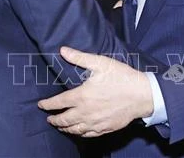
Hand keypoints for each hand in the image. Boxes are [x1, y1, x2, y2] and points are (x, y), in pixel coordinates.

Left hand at [37, 46, 152, 136]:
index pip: (58, 102)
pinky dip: (78, 133)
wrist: (142, 95)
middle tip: (49, 117)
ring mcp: (95, 122)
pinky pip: (87, 134)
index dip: (47, 104)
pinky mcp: (105, 128)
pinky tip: (78, 131)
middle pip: (64, 119)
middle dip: (54, 119)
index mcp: (82, 96)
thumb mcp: (101, 63)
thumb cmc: (121, 77)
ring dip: (64, 127)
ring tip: (59, 125)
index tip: (41, 105)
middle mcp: (85, 112)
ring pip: (74, 129)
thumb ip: (80, 58)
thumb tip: (63, 50)